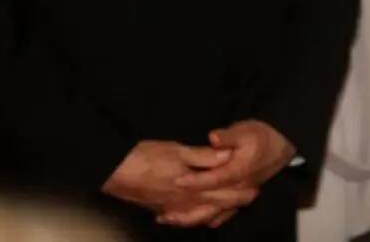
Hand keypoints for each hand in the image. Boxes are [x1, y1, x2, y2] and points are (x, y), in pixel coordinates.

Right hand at [103, 140, 248, 227]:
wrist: (114, 172)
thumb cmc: (145, 158)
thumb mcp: (177, 151)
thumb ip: (203, 157)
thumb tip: (227, 157)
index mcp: (192, 187)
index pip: (222, 192)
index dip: (239, 191)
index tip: (255, 188)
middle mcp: (184, 202)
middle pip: (214, 205)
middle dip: (233, 202)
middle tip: (250, 197)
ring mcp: (171, 208)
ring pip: (199, 215)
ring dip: (215, 212)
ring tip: (228, 209)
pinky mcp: (160, 209)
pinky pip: (183, 218)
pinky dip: (194, 218)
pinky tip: (195, 216)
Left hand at [165, 121, 294, 227]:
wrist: (280, 145)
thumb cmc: (260, 136)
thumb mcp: (245, 130)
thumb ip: (228, 136)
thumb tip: (213, 138)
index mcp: (238, 171)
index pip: (214, 179)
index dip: (196, 181)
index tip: (177, 181)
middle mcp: (238, 188)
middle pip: (211, 204)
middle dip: (187, 210)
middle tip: (165, 213)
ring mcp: (239, 195)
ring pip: (215, 214)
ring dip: (192, 219)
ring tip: (170, 219)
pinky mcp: (240, 198)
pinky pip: (222, 215)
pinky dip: (206, 219)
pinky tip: (193, 220)